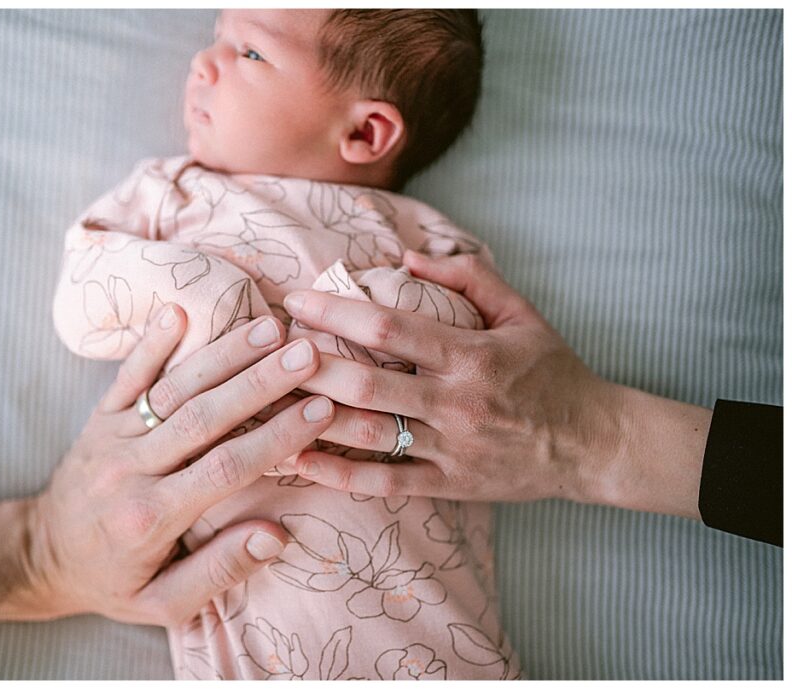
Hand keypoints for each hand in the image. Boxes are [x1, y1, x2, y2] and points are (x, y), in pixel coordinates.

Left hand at [0, 305, 334, 627]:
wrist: (42, 557)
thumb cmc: (114, 581)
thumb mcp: (164, 603)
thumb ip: (220, 570)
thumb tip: (275, 536)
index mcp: (152, 517)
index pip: (226, 467)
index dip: (276, 436)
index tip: (320, 409)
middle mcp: (132, 470)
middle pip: (205, 417)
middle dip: (261, 381)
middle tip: (308, 353)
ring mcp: (113, 437)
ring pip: (175, 389)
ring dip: (224, 355)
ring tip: (270, 328)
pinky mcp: (100, 418)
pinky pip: (127, 376)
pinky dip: (151, 343)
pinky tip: (178, 311)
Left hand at [281, 251, 709, 519]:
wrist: (593, 444)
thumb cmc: (552, 371)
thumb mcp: (521, 313)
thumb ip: (467, 277)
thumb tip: (406, 257)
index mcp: (470, 355)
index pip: (389, 329)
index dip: (336, 312)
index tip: (294, 300)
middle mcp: (455, 404)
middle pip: (367, 384)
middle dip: (309, 365)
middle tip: (265, 349)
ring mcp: (450, 450)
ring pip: (368, 435)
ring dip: (313, 419)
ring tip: (265, 401)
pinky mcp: (449, 487)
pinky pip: (386, 484)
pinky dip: (339, 475)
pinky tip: (298, 460)